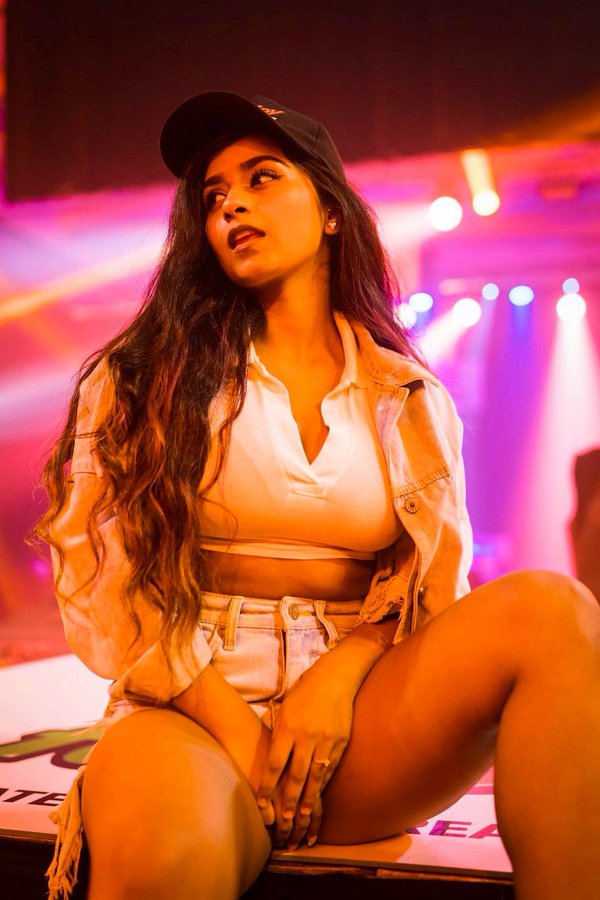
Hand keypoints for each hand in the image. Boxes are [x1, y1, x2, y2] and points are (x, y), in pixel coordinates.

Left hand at [256, 665, 355, 846]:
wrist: (335, 678)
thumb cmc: (305, 692)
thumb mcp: (285, 708)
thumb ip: (278, 731)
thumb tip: (269, 753)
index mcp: (287, 728)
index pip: (274, 764)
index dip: (267, 786)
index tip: (262, 804)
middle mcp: (305, 737)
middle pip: (295, 775)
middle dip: (289, 800)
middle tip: (284, 819)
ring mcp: (324, 740)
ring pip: (315, 776)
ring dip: (308, 798)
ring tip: (302, 815)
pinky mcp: (340, 741)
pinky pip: (330, 767)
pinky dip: (323, 782)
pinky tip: (318, 793)